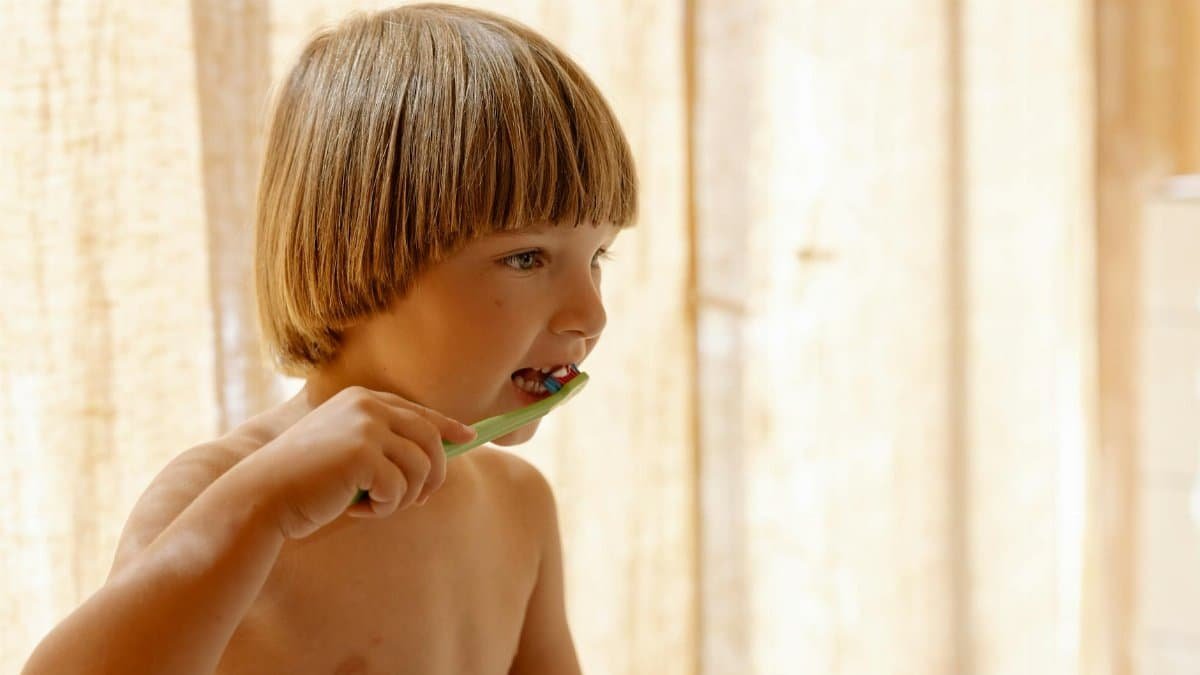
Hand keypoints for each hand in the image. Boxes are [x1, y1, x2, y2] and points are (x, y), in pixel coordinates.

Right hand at [227, 385, 476, 539]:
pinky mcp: (364, 454)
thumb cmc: (303, 482)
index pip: (418, 411)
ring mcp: (366, 426)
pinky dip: (386, 508)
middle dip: (433, 475)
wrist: (261, 496)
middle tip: (420, 501)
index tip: (469, 438)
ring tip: (375, 506)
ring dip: (404, 497)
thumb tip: (439, 456)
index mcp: (361, 398)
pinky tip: (358, 510)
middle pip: (431, 439)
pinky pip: (400, 488)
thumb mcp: (347, 452)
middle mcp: (367, 405)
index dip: (447, 426)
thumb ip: (385, 445)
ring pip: (421, 467)